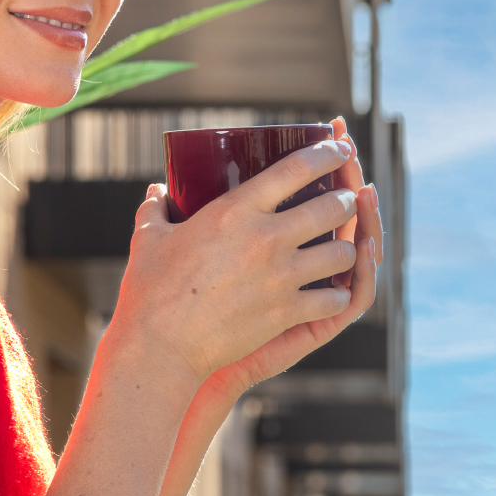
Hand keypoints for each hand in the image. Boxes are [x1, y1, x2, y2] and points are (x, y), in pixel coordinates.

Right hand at [104, 123, 381, 389]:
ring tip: (341, 249)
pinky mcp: (286, 312)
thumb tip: (156, 189)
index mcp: (236, 210)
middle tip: (345, 202)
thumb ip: (156, 207)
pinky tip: (331, 293)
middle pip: (332, 207)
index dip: (327, 154)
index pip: (297, 168)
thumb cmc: (151, 290)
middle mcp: (266, 238)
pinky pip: (333, 298)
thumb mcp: (148, 239)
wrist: (160, 347)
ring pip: (341, 253)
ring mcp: (281, 277)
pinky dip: (336, 295)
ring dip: (347, 249)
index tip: (340, 149)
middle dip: (347, 201)